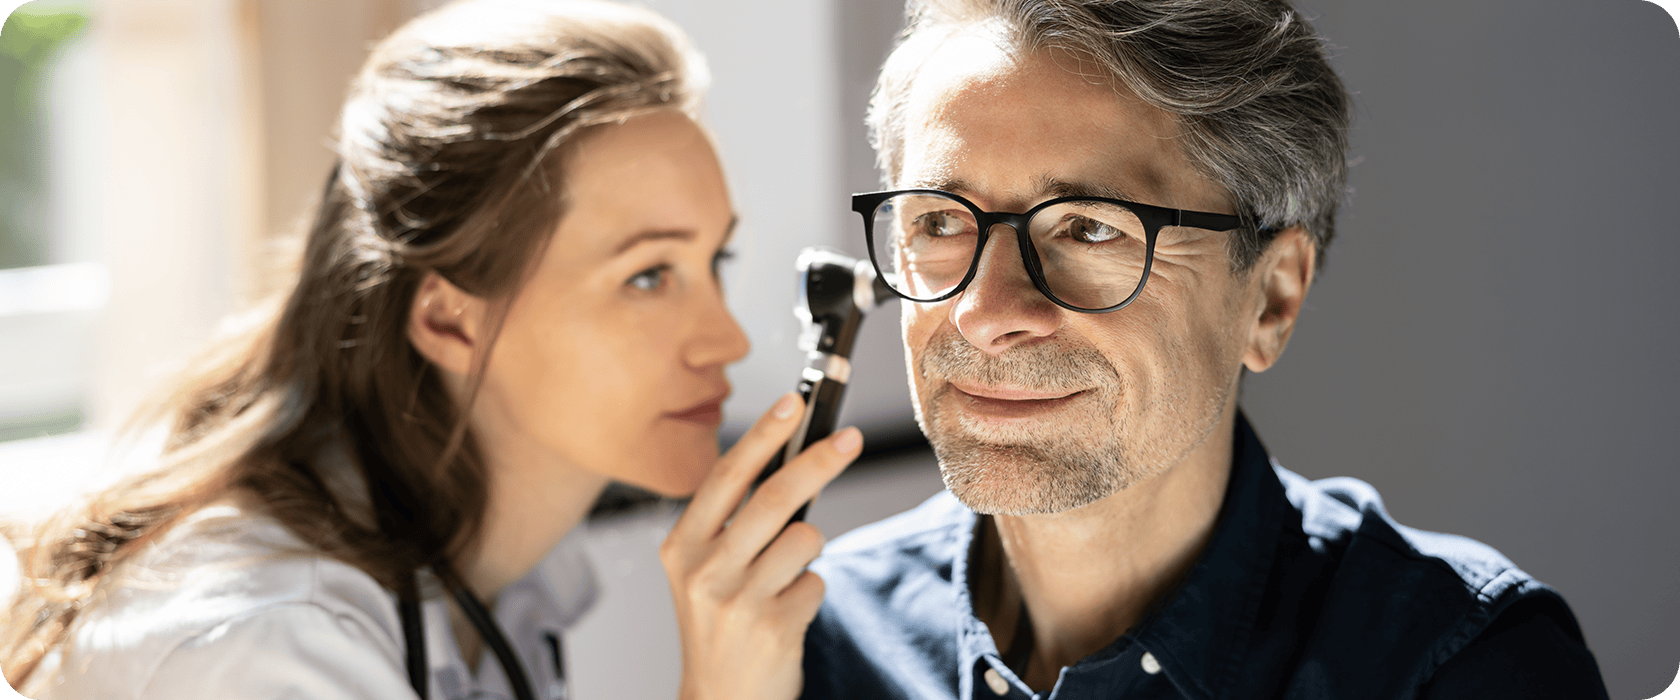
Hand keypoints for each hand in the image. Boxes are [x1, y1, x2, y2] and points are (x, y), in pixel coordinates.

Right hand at [660, 392, 862, 699]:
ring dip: (809, 552)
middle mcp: (704, 570)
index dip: (764, 434)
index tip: (795, 402)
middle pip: (776, 496)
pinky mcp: (774, 627)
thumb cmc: (718, 623)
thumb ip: (733, 521)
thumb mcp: (704, 568)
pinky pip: (817, 582)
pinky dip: (811, 592)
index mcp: (682, 546)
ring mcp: (738, 600)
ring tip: (783, 579)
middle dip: (820, 461)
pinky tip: (786, 613)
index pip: (727, 476)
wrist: (719, 698)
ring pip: (806, 539)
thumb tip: (791, 458)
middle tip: (850, 440)